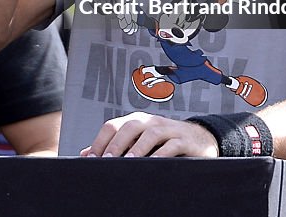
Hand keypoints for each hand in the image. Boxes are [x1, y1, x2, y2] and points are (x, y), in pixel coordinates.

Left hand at [80, 111, 218, 158]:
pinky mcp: (185, 140)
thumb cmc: (164, 142)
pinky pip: (172, 145)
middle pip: (130, 126)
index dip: (101, 141)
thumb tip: (85, 154)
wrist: (200, 140)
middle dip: (116, 144)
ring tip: (128, 162)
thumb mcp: (139, 142)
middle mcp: (150, 122)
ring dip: (138, 148)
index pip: (113, 126)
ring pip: (151, 133)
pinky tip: (154, 164)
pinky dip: (162, 154)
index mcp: (136, 121)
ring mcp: (169, 129)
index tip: (91, 159)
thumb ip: (115, 147)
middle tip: (107, 161)